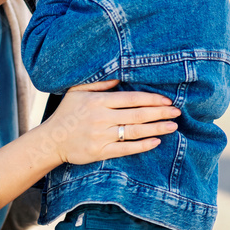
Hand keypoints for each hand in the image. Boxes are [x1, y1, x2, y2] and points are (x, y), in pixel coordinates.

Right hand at [39, 80, 180, 164]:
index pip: (131, 99)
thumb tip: (119, 78)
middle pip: (137, 115)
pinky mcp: (100, 152)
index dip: (151, 99)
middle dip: (159, 113)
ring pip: (134, 132)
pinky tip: (156, 142)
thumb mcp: (77, 91)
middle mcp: (101, 118)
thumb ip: (99, 83)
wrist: (51, 140)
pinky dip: (142, 145)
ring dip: (156, 128)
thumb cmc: (66, 113)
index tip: (167, 100)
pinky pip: (126, 149)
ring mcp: (102, 136)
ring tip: (172, 126)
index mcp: (98, 101)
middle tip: (177, 112)